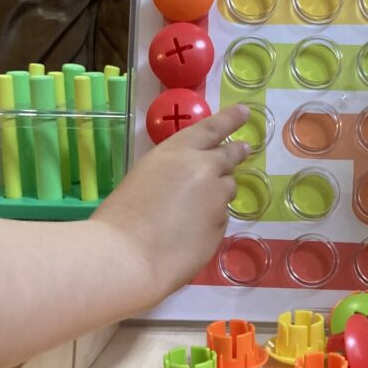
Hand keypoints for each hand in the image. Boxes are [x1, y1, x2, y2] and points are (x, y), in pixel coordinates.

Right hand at [91, 104, 250, 299]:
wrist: (129, 256)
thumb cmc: (121, 216)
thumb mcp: (145, 178)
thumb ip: (172, 174)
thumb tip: (187, 185)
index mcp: (178, 151)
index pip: (212, 129)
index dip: (230, 119)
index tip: (245, 112)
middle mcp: (204, 170)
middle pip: (228, 158)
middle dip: (236, 152)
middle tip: (243, 149)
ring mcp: (217, 199)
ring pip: (226, 190)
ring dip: (217, 193)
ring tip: (195, 209)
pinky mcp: (222, 227)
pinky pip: (220, 219)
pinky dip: (209, 222)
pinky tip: (188, 234)